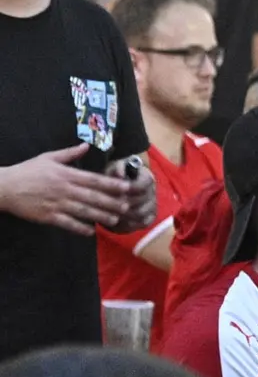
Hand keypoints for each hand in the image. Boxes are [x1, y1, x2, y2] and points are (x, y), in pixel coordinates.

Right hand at [0, 144, 130, 235]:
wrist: (4, 187)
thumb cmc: (27, 171)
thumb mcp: (48, 158)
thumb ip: (70, 153)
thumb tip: (86, 145)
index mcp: (67, 174)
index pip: (94, 180)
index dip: (111, 184)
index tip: (125, 188)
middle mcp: (65, 189)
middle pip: (92, 197)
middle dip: (111, 202)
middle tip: (127, 206)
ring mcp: (56, 204)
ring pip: (83, 211)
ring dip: (100, 215)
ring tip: (115, 219)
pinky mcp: (47, 216)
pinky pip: (67, 223)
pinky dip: (79, 227)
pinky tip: (90, 231)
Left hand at [103, 157, 156, 233]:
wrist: (121, 188)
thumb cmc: (117, 176)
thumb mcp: (115, 168)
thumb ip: (118, 168)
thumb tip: (120, 174)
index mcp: (147, 178)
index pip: (144, 184)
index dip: (132, 188)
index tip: (118, 191)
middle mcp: (153, 192)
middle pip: (142, 201)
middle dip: (125, 204)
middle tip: (110, 205)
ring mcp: (152, 205)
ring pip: (141, 214)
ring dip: (125, 215)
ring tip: (111, 214)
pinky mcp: (150, 217)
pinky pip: (142, 223)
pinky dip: (130, 224)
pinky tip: (118, 222)